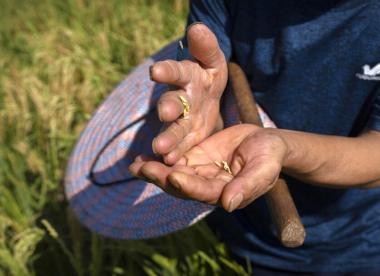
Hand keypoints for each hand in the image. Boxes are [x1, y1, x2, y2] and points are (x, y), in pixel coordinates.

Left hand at [129, 125, 287, 211]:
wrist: (266, 142)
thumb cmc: (270, 156)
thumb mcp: (263, 168)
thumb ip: (247, 185)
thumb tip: (228, 205)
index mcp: (226, 193)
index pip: (204, 192)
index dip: (189, 186)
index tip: (175, 176)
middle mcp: (209, 187)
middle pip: (182, 186)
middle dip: (163, 178)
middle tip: (144, 168)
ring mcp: (200, 173)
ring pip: (174, 175)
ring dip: (155, 172)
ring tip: (136, 165)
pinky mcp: (195, 158)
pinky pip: (174, 160)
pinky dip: (158, 159)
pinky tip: (140, 157)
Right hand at [150, 23, 227, 164]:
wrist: (207, 96)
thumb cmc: (208, 75)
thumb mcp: (213, 61)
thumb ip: (206, 47)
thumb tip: (198, 27)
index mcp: (187, 76)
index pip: (176, 70)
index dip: (166, 71)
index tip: (155, 72)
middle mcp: (179, 98)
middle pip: (172, 102)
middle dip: (168, 108)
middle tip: (164, 113)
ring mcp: (180, 120)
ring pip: (173, 128)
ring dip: (167, 137)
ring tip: (161, 149)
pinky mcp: (184, 138)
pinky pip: (178, 146)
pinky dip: (173, 154)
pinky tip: (169, 163)